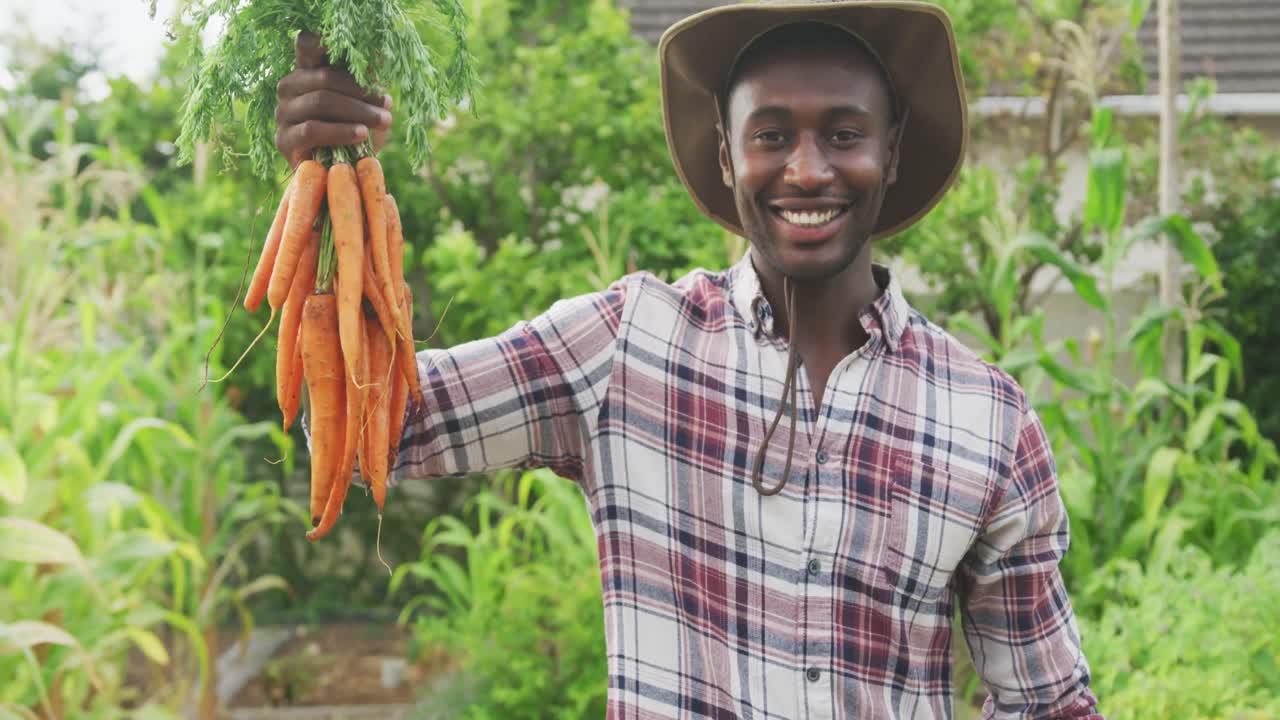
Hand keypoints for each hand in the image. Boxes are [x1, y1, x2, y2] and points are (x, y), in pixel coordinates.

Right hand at [275, 32, 393, 167]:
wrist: (343, 173)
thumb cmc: (356, 130)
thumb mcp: (366, 103)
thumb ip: (367, 82)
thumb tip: (379, 62)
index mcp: (306, 70)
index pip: (306, 44)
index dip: (322, 40)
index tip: (350, 46)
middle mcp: (289, 87)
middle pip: (324, 77)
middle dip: (361, 90)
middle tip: (387, 105)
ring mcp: (282, 112)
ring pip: (320, 101)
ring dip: (358, 110)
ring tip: (383, 121)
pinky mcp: (284, 140)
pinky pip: (312, 129)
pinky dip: (341, 130)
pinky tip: (362, 134)